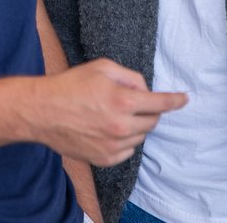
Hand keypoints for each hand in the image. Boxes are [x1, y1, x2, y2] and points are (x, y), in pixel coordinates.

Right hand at [36, 58, 187, 166]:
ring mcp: (112, 146)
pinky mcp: (104, 158)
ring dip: (136, 125)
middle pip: (153, 121)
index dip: (175, 100)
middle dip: (149, 110)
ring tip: (114, 114)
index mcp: (122, 101)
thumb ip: (130, 76)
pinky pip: (128, 150)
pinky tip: (108, 129)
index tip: (184, 99)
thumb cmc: (70, 85)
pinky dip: (125, 140)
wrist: (42, 111)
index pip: (160, 103)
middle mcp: (120, 126)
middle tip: (133, 102)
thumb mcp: (102, 68)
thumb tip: (145, 89)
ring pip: (141, 136)